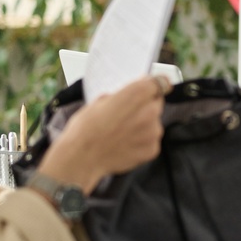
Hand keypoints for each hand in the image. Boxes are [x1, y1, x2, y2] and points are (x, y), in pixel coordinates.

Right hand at [37, 76, 168, 189]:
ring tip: (123, 132)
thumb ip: (121, 96)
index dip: (153, 85)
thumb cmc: (86, 129)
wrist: (81, 158)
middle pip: (156, 103)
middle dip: (145, 106)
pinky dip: (142, 142)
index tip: (150, 88)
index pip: (159, 82)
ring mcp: (153, 132)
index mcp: (137, 94)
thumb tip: (128, 97)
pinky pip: (151, 141)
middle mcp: (150, 111)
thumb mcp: (100, 101)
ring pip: (155, 123)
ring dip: (144, 125)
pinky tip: (125, 144)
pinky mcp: (152, 149)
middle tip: (128, 114)